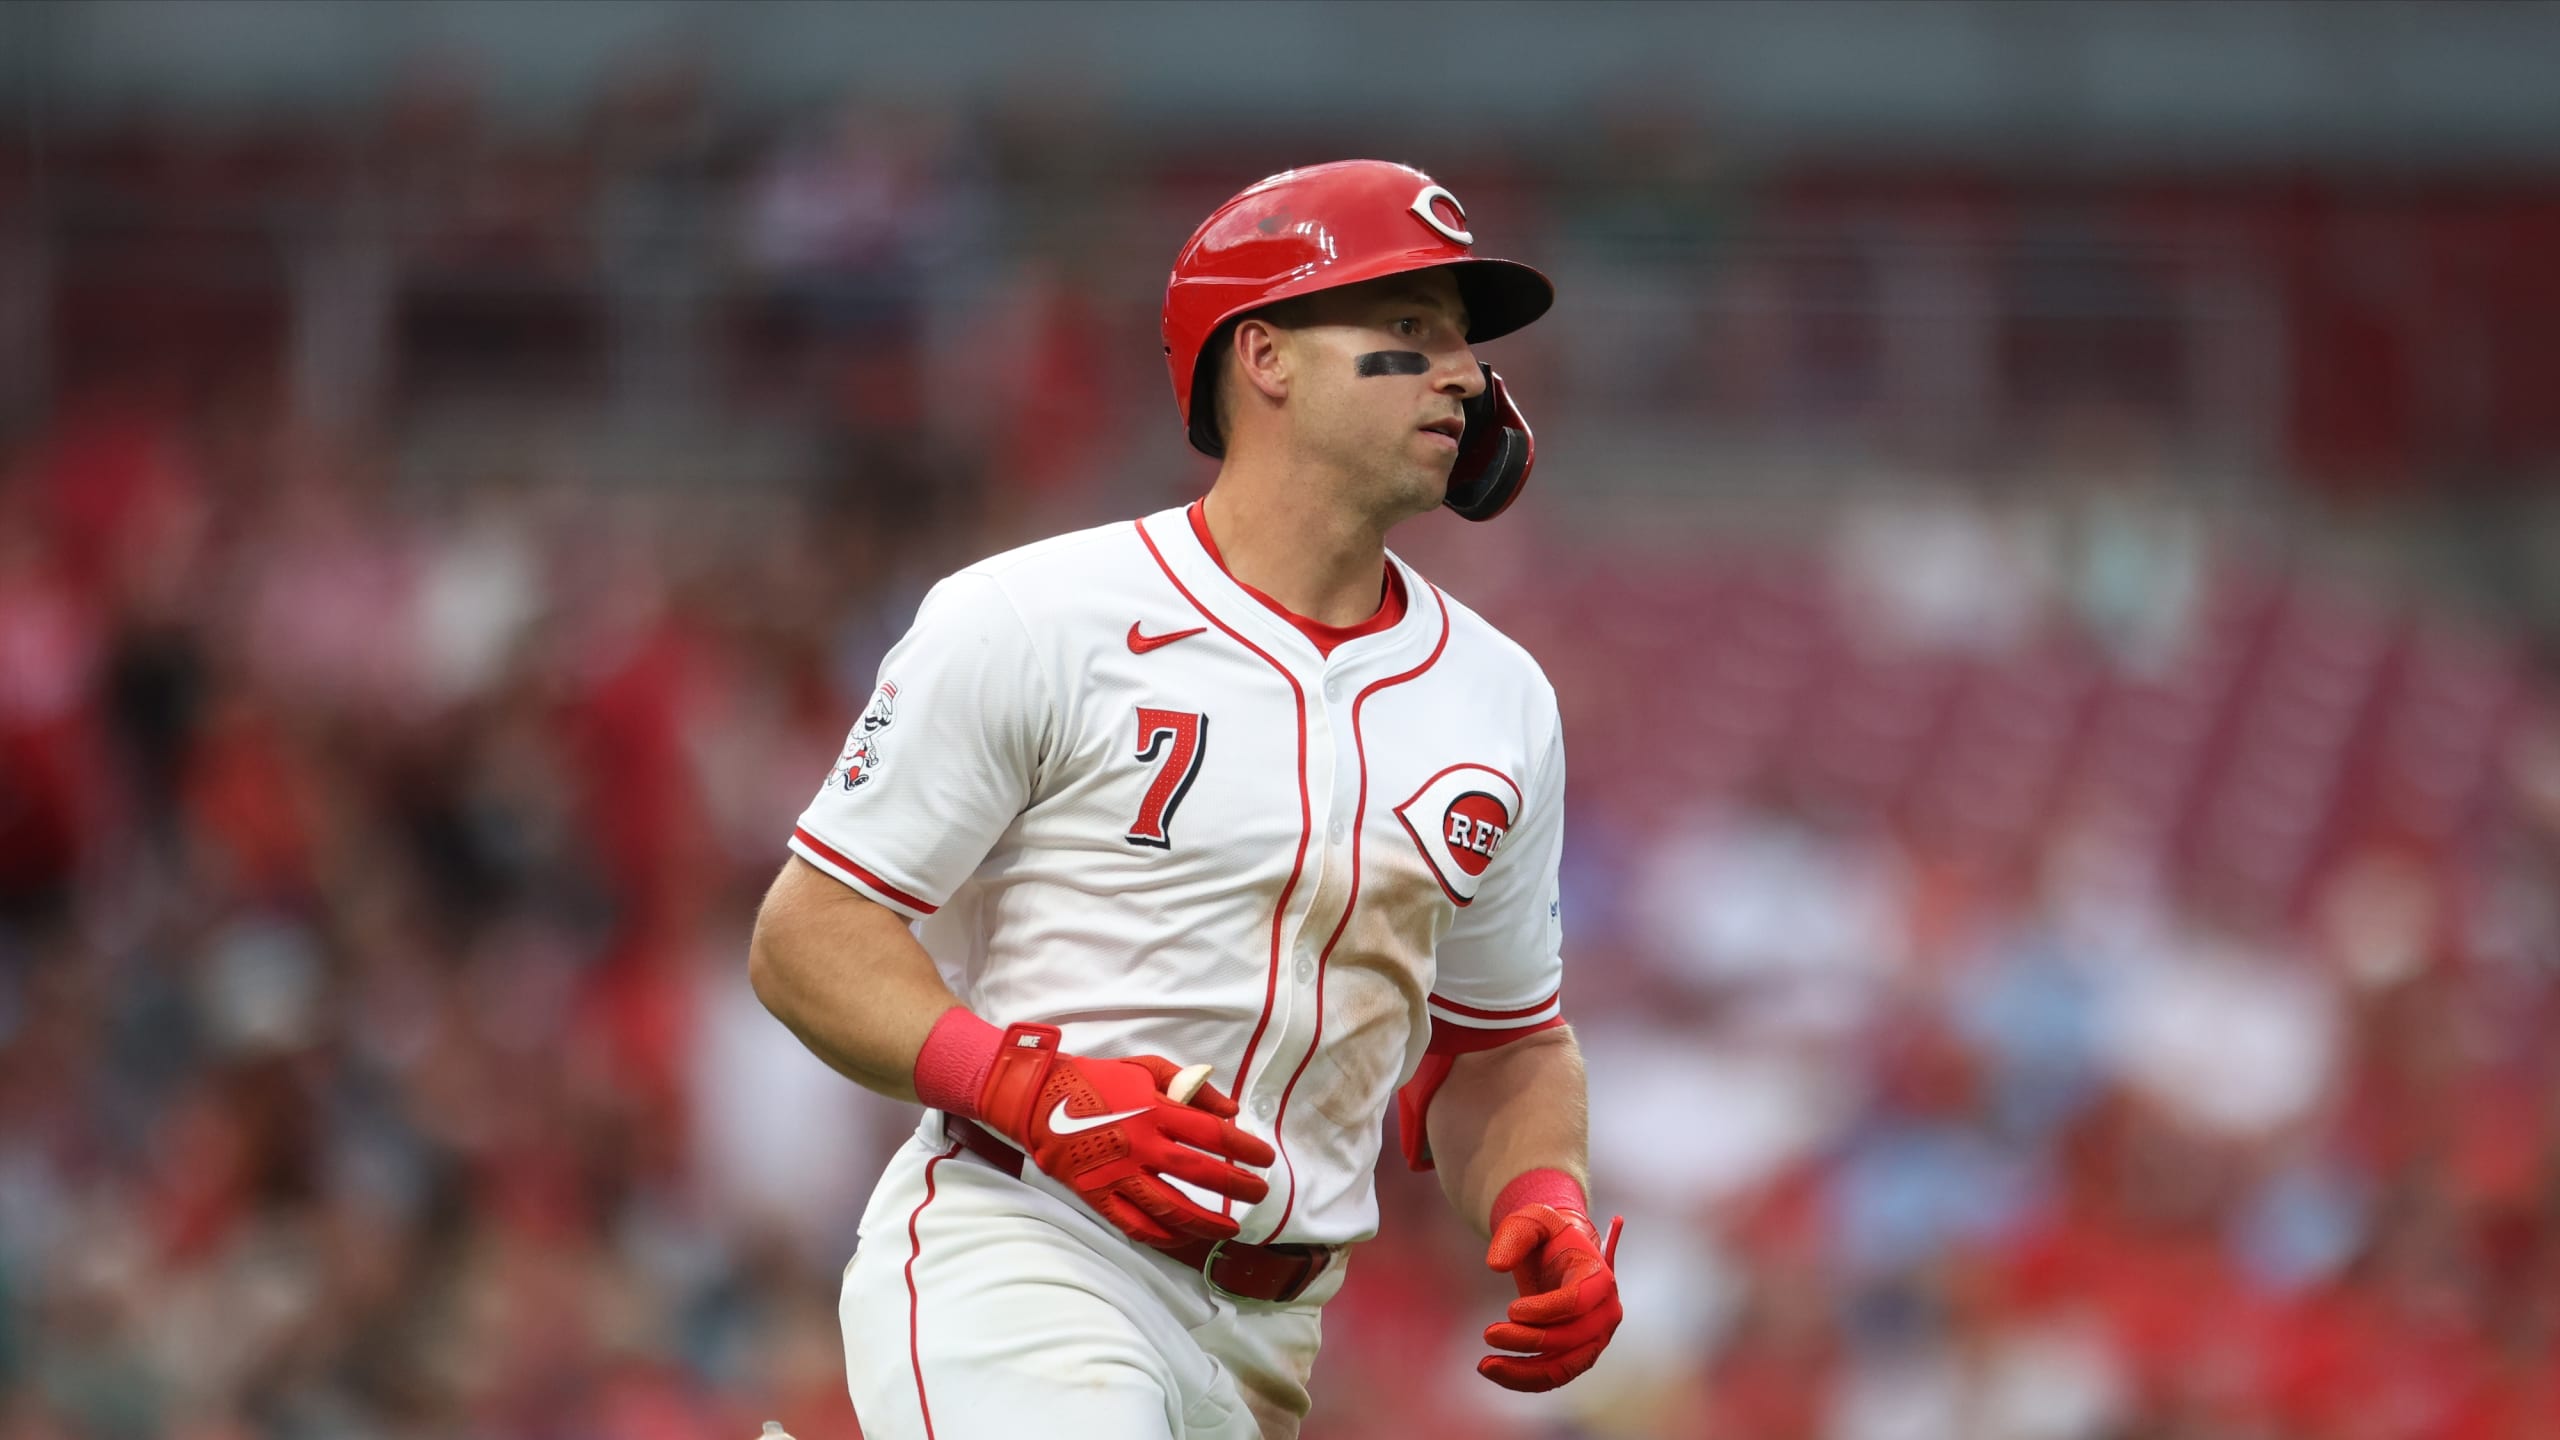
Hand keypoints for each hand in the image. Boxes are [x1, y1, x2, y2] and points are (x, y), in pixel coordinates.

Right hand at [975, 1023, 1275, 1248]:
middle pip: (1199, 1173)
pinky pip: (1135, 1224)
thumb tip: (1232, 1111)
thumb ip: (1191, 1086)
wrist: (1039, 1099)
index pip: (1213, 1134)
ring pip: (1170, 1207)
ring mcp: (1117, 1174)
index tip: (1265, 1158)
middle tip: (1259, 1192)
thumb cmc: (1098, 1080)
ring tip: (1230, 1228)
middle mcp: (1140, 1144)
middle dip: (1236, 1186)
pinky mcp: (1098, 1195)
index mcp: (1154, 1109)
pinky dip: (1162, 1235)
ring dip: (1206, 1221)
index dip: (1245, 1149)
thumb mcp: (1146, 1068)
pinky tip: (1183, 1237)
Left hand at [1478, 1203, 1623, 1391]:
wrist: (1559, 1253)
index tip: (1511, 1310)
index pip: (1579, 1302)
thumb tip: (1496, 1265)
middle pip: (1571, 1338)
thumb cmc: (1548, 1237)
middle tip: (1489, 1333)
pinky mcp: (1579, 1354)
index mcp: (1599, 1277)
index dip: (1546, 1310)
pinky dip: (1525, 1379)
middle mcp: (1605, 1312)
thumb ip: (1514, 1235)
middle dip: (1529, 1341)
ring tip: (1485, 1364)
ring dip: (1524, 1372)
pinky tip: (1495, 1370)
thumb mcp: (1531, 1220)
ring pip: (1563, 1367)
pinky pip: (1555, 1376)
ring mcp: (1595, 1338)